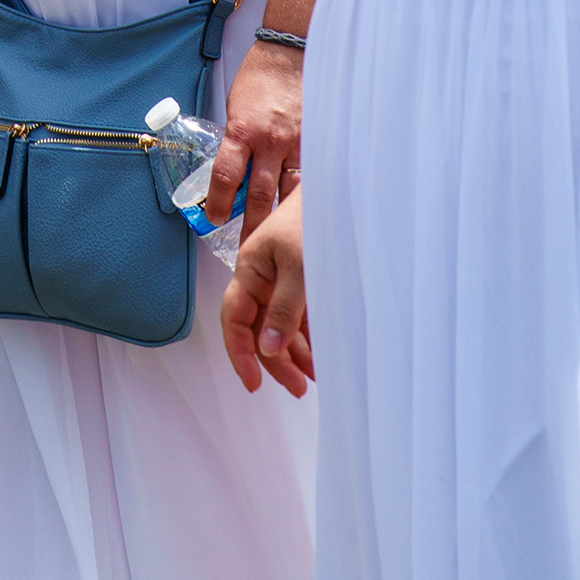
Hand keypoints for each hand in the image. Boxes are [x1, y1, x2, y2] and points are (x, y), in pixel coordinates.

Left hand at [220, 37, 301, 239]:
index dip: (217, 203)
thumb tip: (231, 175)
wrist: (289, 54)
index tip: (213, 219)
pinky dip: (307, 197)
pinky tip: (308, 215)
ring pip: (288, 193)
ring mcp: (296, 145)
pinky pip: (311, 177)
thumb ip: (235, 143)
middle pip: (257, 195)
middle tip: (246, 249)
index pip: (225, 176)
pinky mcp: (316, 144)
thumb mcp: (235, 110)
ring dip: (280, 219)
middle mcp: (269, 143)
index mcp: (241, 132)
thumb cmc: (258, 79)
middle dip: (251, 225)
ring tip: (278, 243)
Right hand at [221, 186, 311, 395]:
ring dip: (294, 354)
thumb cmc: (317, 220)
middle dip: (274, 361)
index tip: (254, 383)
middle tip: (296, 388)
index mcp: (250, 269)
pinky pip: (300, 318)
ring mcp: (283, 281)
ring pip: (280, 327)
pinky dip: (308, 339)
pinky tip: (320, 358)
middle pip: (258, 329)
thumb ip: (284, 309)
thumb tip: (269, 348)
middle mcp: (263, 278)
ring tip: (312, 378)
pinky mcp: (305, 283)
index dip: (240, 353)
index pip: (234, 319)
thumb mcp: (300, 266)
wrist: (344, 191)